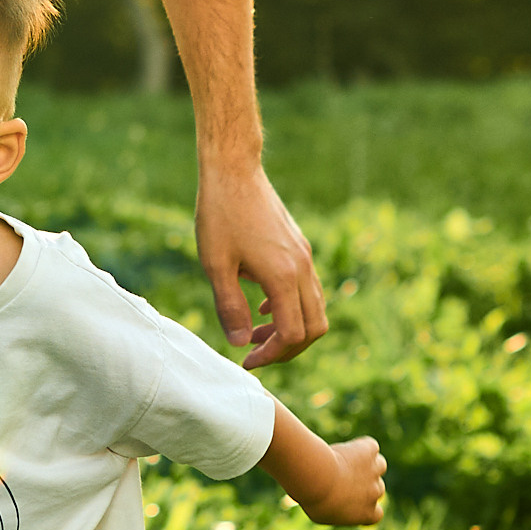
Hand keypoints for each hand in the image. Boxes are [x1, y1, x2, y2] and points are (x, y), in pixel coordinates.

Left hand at [196, 158, 328, 367]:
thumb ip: (229, 307)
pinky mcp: (299, 247)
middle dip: (288, 348)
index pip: (293, 334)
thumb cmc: (219, 214)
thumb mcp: (215, 264)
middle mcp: (302, 268)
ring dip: (290, 328)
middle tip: (256, 353)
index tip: (247, 360)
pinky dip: (291, 307)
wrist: (234, 169)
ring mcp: (304, 256)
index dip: (273, 355)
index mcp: (283, 276)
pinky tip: (261, 306)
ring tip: (254, 332)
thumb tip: (239, 343)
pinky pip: (307, 289)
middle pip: (315, 327)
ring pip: (314, 308)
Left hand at [302, 434, 386, 526]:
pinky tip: (346, 448)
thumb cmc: (314, 499)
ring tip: (348, 461)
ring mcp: (375, 471)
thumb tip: (334, 503)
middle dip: (363, 483)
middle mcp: (376, 493)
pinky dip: (361, 446)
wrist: (316, 477)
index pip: (376, 513)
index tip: (352, 500)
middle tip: (341, 477)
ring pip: (380, 465)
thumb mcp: (322, 514)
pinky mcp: (370, 451)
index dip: (366, 505)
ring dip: (368, 463)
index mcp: (368, 514)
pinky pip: (370, 446)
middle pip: (377, 487)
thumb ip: (336, 510)